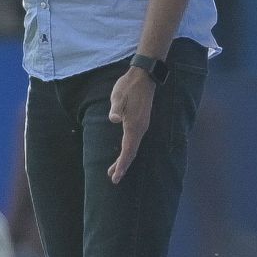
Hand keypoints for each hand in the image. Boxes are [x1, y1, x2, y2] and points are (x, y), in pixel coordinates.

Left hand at [106, 66, 155, 183]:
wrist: (143, 77)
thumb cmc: (128, 86)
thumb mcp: (117, 96)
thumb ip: (116, 108)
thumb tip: (113, 118)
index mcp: (133, 125)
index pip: (128, 150)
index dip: (122, 164)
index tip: (115, 175)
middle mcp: (140, 128)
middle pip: (131, 152)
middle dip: (122, 166)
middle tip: (113, 179)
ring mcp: (142, 125)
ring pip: (133, 147)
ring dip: (125, 160)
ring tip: (115, 170)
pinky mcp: (141, 122)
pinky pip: (134, 141)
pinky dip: (128, 151)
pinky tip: (124, 152)